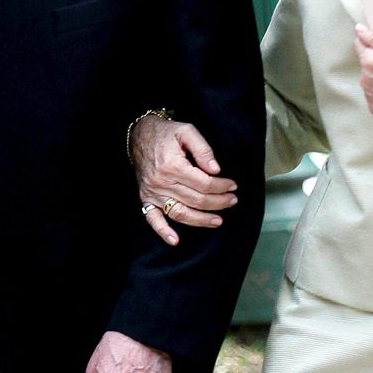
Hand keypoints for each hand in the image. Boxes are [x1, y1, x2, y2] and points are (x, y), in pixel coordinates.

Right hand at [131, 116, 236, 246]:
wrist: (139, 135)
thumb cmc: (165, 133)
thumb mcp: (187, 131)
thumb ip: (203, 149)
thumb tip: (216, 170)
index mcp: (173, 165)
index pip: (204, 183)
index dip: (221, 186)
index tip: (232, 185)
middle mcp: (162, 182)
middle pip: (196, 200)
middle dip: (218, 202)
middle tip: (232, 200)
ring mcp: (153, 193)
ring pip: (181, 213)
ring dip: (201, 220)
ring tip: (218, 220)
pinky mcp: (146, 199)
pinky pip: (153, 219)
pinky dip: (163, 232)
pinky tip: (175, 241)